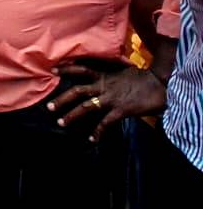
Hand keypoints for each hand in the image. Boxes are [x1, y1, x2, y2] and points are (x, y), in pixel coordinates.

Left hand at [46, 58, 166, 141]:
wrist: (160, 84)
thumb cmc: (142, 78)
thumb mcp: (122, 72)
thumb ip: (109, 75)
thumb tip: (102, 77)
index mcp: (104, 76)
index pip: (81, 69)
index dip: (66, 69)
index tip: (52, 70)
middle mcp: (104, 86)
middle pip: (77, 91)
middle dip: (62, 99)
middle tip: (48, 107)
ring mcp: (111, 98)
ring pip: (86, 107)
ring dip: (72, 115)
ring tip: (61, 122)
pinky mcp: (120, 110)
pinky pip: (105, 123)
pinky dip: (97, 132)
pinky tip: (91, 139)